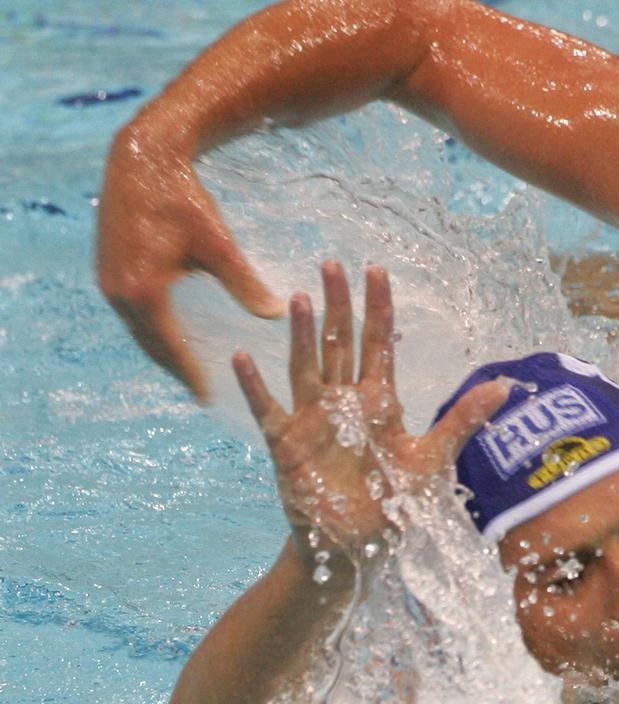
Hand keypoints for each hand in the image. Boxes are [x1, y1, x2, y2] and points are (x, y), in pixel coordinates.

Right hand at [97, 120, 285, 401]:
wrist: (143, 156)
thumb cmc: (183, 198)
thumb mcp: (219, 242)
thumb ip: (245, 282)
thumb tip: (277, 314)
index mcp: (144, 291)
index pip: (170, 347)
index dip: (191, 373)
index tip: (209, 397)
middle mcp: (119, 291)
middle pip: (150, 344)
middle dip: (176, 369)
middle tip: (201, 393)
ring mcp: (108, 280)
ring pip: (138, 329)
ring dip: (161, 350)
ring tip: (188, 370)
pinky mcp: (108, 268)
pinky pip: (130, 311)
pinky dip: (150, 328)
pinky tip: (171, 333)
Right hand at [232, 262, 507, 584]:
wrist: (358, 547)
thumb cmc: (394, 504)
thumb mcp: (433, 458)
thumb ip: (465, 420)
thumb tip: (506, 385)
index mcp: (379, 401)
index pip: (378, 343)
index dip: (378, 308)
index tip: (375, 270)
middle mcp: (344, 402)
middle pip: (339, 343)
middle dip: (338, 305)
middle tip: (332, 264)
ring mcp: (312, 420)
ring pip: (306, 366)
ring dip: (302, 334)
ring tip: (298, 298)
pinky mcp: (287, 445)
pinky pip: (268, 409)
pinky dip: (255, 385)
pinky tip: (243, 356)